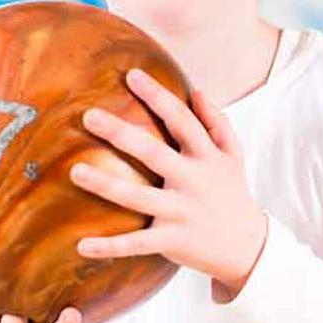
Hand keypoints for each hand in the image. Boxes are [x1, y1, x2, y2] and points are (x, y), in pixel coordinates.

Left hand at [71, 68, 268, 301]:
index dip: (158, 96)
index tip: (131, 75)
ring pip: (138, 197)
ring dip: (106, 186)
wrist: (247, 247)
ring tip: (75, 172)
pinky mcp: (173, 240)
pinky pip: (137, 244)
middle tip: (89, 116)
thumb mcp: (233, 155)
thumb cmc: (233, 193)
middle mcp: (193, 181)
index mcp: (206, 157)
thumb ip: (218, 122)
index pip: (181, 119)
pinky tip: (81, 245)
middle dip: (121, 134)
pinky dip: (110, 246)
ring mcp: (182, 212)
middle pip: (153, 153)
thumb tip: (197, 90)